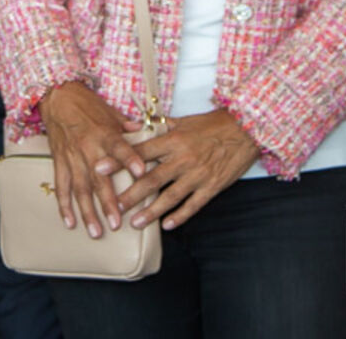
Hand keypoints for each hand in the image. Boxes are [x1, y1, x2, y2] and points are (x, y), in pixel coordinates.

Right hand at [37, 81, 146, 239]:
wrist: (58, 96)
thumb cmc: (88, 104)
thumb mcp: (112, 112)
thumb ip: (129, 128)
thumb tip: (148, 135)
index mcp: (104, 133)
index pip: (120, 148)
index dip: (130, 160)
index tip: (141, 174)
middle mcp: (88, 148)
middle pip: (99, 178)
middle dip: (107, 202)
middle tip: (116, 223)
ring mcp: (72, 157)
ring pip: (79, 189)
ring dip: (87, 212)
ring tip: (96, 232)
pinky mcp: (59, 161)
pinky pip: (61, 186)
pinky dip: (64, 205)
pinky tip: (69, 222)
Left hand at [120, 109, 259, 230]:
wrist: (246, 129)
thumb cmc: (211, 124)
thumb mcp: (182, 120)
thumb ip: (155, 126)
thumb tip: (130, 126)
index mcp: (173, 139)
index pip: (140, 152)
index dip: (119, 161)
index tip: (99, 168)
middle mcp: (182, 158)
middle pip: (151, 179)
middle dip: (131, 194)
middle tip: (113, 206)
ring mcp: (198, 174)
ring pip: (170, 196)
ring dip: (151, 211)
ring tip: (135, 222)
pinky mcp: (212, 186)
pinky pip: (194, 204)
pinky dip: (180, 216)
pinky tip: (167, 225)